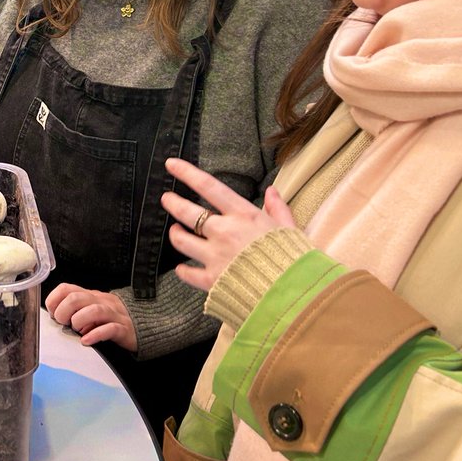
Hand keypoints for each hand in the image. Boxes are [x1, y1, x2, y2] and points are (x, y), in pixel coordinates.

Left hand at [44, 283, 137, 350]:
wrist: (146, 324)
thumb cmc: (113, 318)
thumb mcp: (93, 309)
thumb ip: (76, 309)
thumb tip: (55, 316)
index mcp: (91, 295)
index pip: (67, 288)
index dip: (54, 300)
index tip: (52, 313)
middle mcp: (101, 301)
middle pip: (77, 298)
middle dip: (63, 311)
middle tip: (63, 323)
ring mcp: (114, 314)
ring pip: (94, 310)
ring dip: (79, 321)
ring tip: (76, 330)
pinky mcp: (124, 329)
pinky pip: (110, 329)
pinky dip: (95, 334)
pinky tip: (87, 340)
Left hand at [161, 158, 295, 292]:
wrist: (293, 295)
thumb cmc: (294, 261)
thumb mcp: (289, 229)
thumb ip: (278, 209)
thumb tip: (272, 191)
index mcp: (243, 216)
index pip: (209, 187)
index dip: (186, 173)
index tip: (171, 165)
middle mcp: (224, 232)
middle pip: (187, 212)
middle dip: (173, 203)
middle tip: (167, 199)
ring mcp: (215, 256)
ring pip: (181, 240)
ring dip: (175, 234)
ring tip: (175, 230)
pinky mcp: (212, 281)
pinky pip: (187, 273)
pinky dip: (183, 270)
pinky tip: (182, 268)